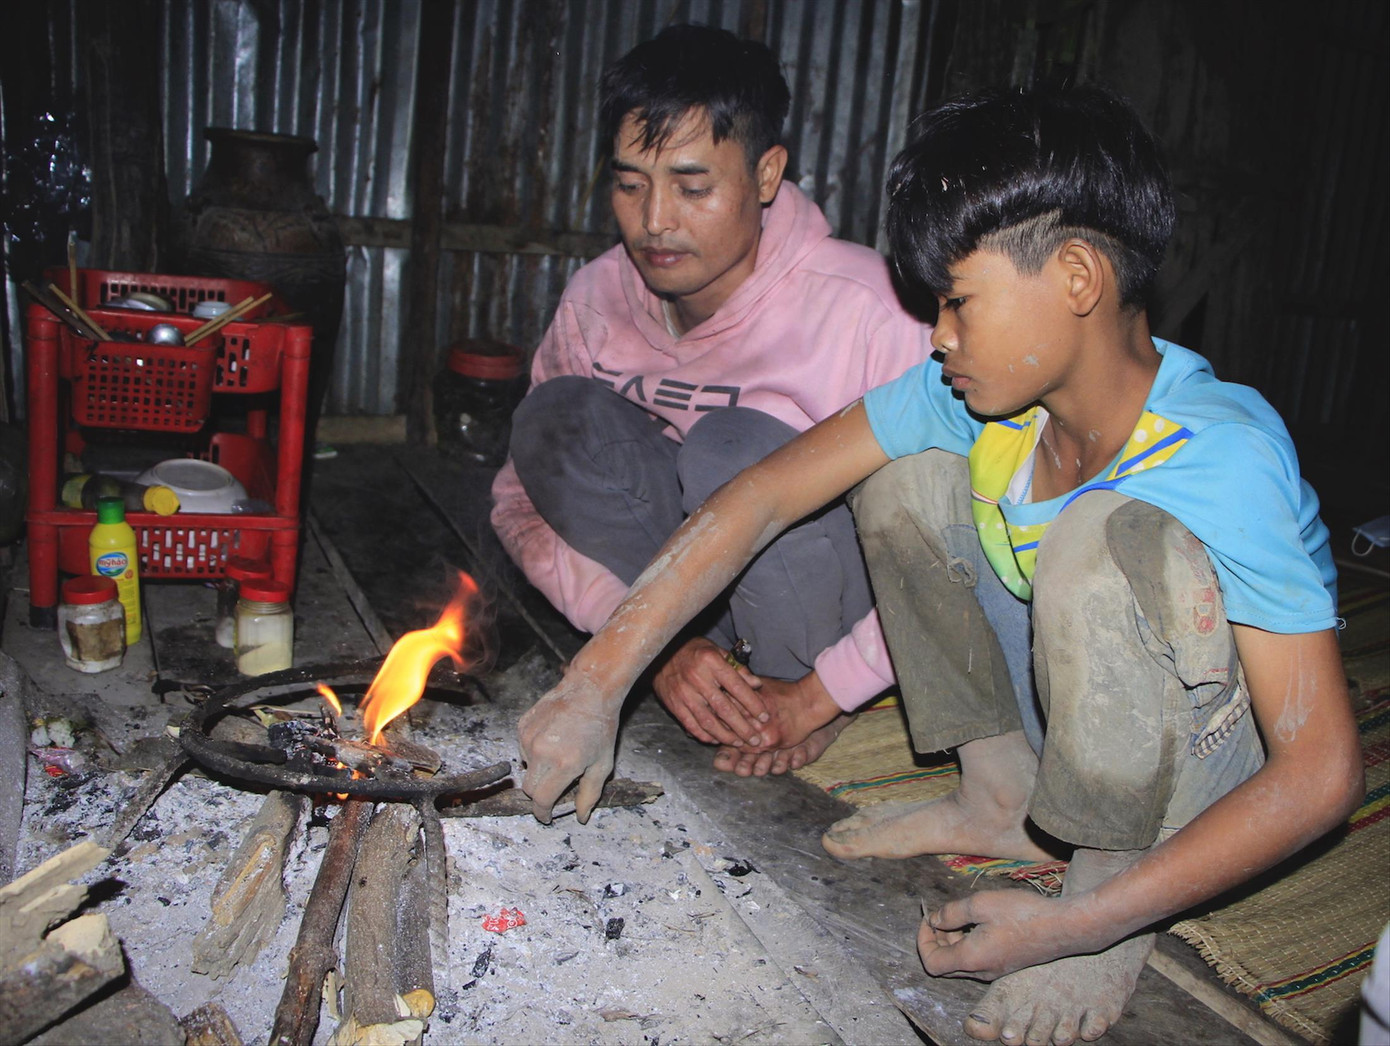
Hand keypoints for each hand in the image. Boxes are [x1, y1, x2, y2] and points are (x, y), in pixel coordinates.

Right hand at [518, 670, 619, 823]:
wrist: (589, 690)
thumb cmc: (600, 728)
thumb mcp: (602, 764)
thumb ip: (589, 794)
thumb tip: (580, 817)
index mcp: (563, 764)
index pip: (541, 800)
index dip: (543, 812)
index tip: (546, 816)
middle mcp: (541, 752)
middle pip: (528, 788)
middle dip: (539, 794)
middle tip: (554, 789)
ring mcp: (528, 737)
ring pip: (526, 767)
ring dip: (538, 769)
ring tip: (559, 754)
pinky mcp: (522, 725)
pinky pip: (523, 748)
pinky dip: (534, 751)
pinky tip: (552, 739)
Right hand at [652, 637, 768, 746]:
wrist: (660, 653)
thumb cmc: (694, 651)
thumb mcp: (717, 652)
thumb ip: (737, 668)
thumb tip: (757, 685)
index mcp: (711, 662)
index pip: (738, 687)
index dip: (753, 704)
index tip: (765, 717)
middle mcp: (697, 678)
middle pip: (724, 709)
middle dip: (743, 727)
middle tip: (756, 740)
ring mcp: (684, 693)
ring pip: (708, 721)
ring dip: (726, 736)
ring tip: (739, 743)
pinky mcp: (673, 704)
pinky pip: (691, 725)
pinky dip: (705, 735)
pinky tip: (717, 740)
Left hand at [919, 889, 1082, 980]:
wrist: (1063, 927)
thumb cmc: (1022, 914)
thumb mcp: (981, 904)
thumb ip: (951, 913)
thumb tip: (934, 920)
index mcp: (971, 959)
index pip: (931, 963)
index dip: (922, 940)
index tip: (928, 918)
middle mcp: (981, 972)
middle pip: (945, 965)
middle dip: (936, 940)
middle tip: (942, 916)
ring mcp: (995, 971)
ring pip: (961, 963)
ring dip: (953, 942)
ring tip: (960, 916)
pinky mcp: (1006, 966)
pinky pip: (978, 961)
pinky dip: (969, 944)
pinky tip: (979, 923)